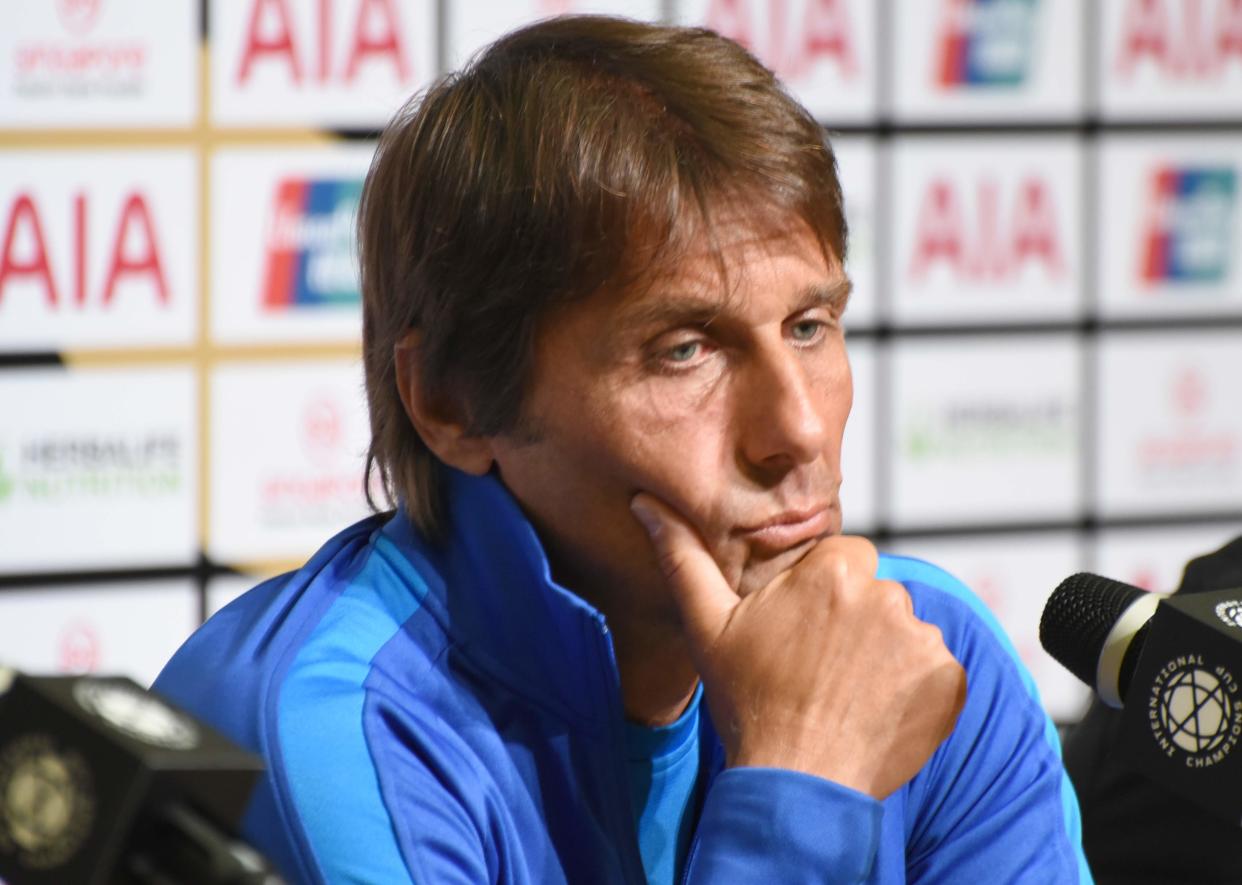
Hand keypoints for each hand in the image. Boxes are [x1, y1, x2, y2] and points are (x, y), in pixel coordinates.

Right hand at [631, 493, 966, 799]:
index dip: (820, 593)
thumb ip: (682, 555)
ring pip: (904, 631)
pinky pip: (934, 670)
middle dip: (854, 621)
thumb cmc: (748, 701)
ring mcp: (924, 641)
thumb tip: (645, 503)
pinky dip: (912, 689)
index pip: (843, 558)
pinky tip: (873, 712)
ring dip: (884, 654)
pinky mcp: (949, 682)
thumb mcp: (707, 624)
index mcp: (836, 570)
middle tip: (818, 667)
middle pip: (875, 593)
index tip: (801, 630)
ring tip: (844, 694)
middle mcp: (889, 595)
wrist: (795, 782)